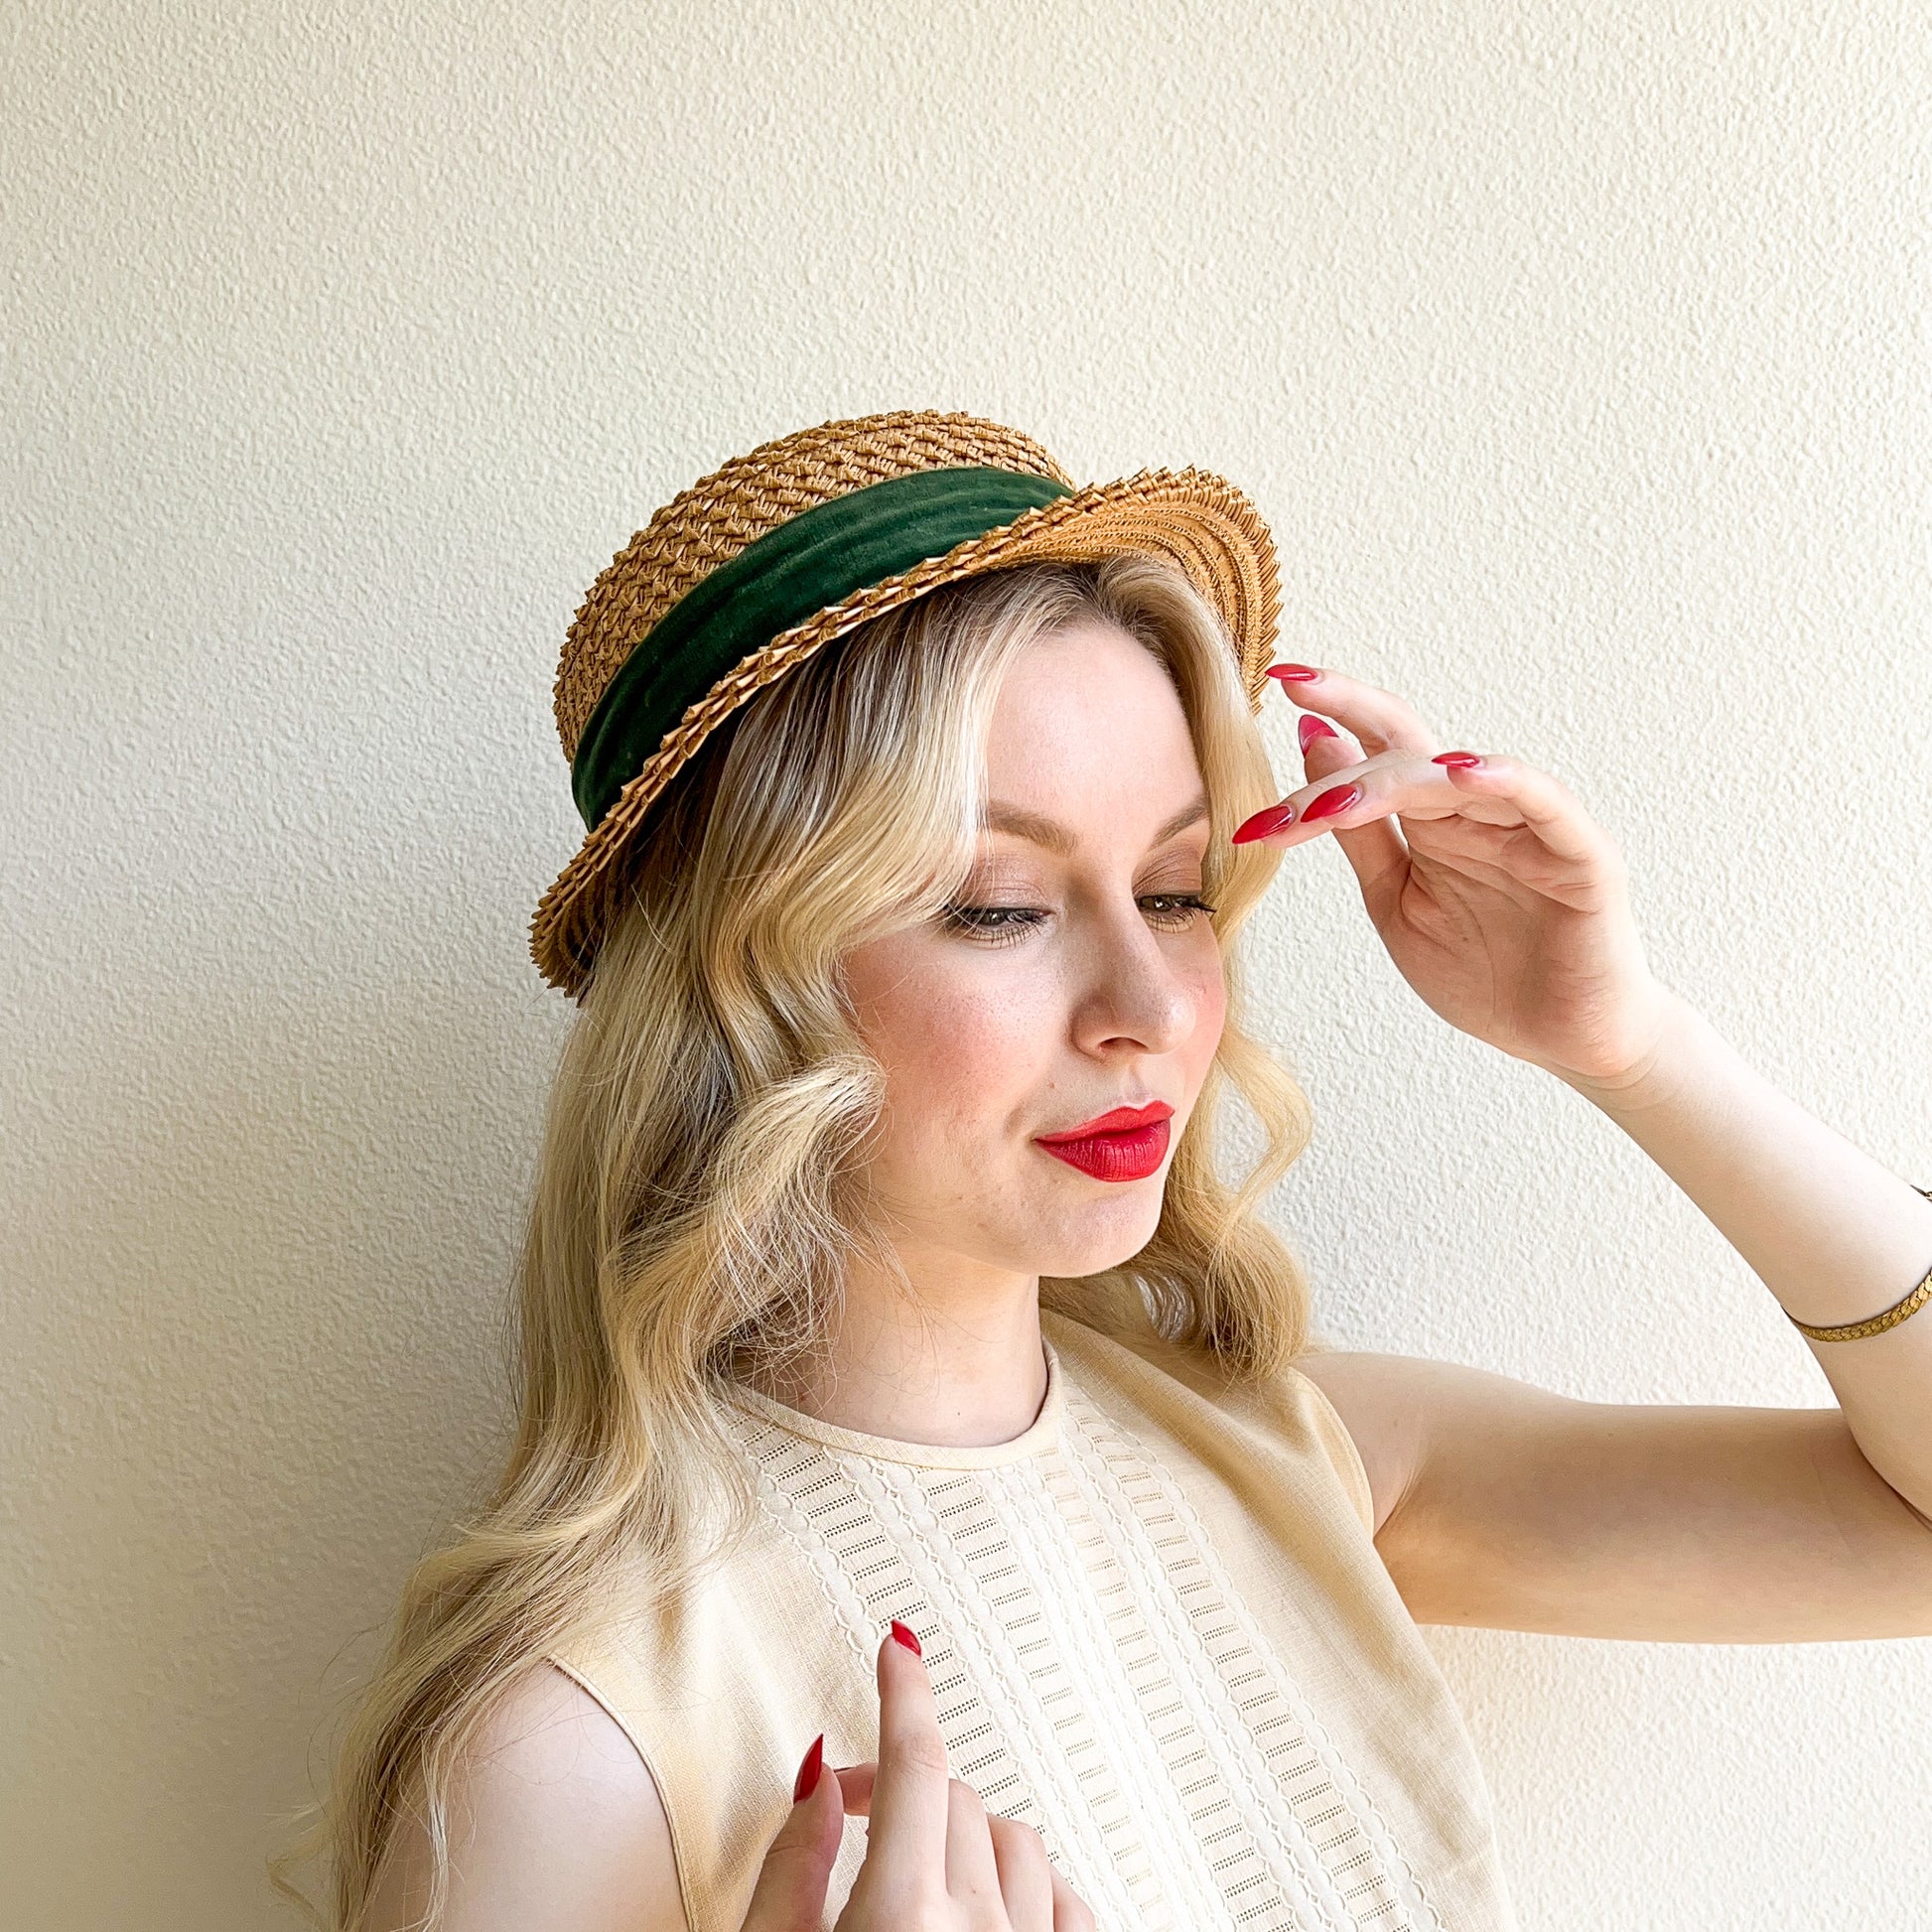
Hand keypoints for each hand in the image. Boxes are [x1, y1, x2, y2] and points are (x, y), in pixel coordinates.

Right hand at [739, 1623, 1093, 1931]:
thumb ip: (792, 1866)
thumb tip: (820, 1779)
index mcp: (899, 1918)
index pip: (914, 1763)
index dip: (905, 1693)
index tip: (899, 1648)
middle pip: (953, 1797)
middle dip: (902, 1793)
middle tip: (854, 1814)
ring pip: (1016, 1840)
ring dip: (966, 1839)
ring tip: (919, 1877)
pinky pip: (1070, 1900)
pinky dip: (1031, 1883)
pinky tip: (994, 1901)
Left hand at [1232, 664, 1673, 1089]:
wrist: (1560, 1040)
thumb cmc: (1483, 973)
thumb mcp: (1395, 900)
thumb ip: (1359, 831)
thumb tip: (1315, 742)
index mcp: (1433, 821)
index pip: (1381, 748)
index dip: (1338, 708)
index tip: (1280, 683)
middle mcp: (1479, 810)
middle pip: (1409, 751)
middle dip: (1347, 742)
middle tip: (1289, 729)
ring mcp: (1530, 827)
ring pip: (1459, 778)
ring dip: (1395, 780)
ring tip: (1339, 796)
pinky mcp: (1580, 856)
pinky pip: (1542, 805)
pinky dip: (1504, 782)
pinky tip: (1460, 774)